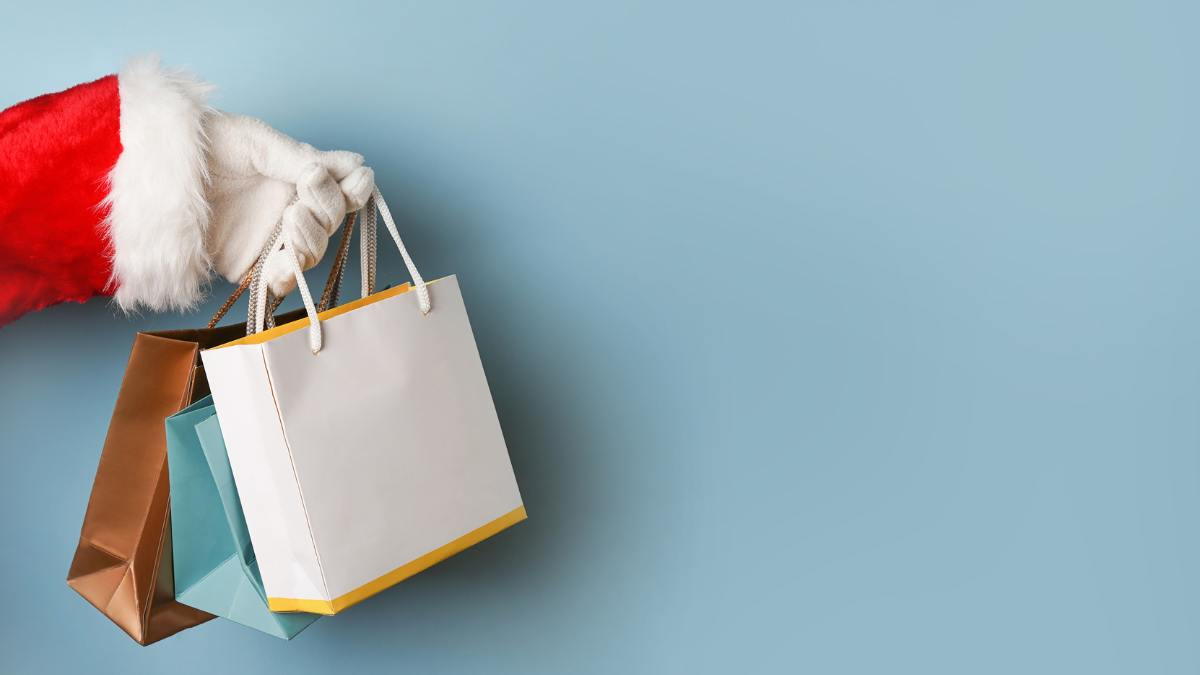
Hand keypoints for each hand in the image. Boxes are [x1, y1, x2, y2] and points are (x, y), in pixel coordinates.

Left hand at [204, 112, 373, 295]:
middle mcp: (292, 213)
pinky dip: (288, 277)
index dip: (355, 190)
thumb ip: (305, 159)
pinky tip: (283, 261)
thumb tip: (356, 164)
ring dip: (311, 239)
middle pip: (331, 226)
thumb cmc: (207, 145)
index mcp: (299, 181)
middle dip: (327, 209)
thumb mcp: (260, 142)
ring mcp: (272, 241)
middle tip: (307, 187)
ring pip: (313, 254)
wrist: (158, 170)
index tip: (356, 179)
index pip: (342, 194)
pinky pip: (280, 281)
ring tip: (292, 216)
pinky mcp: (249, 266)